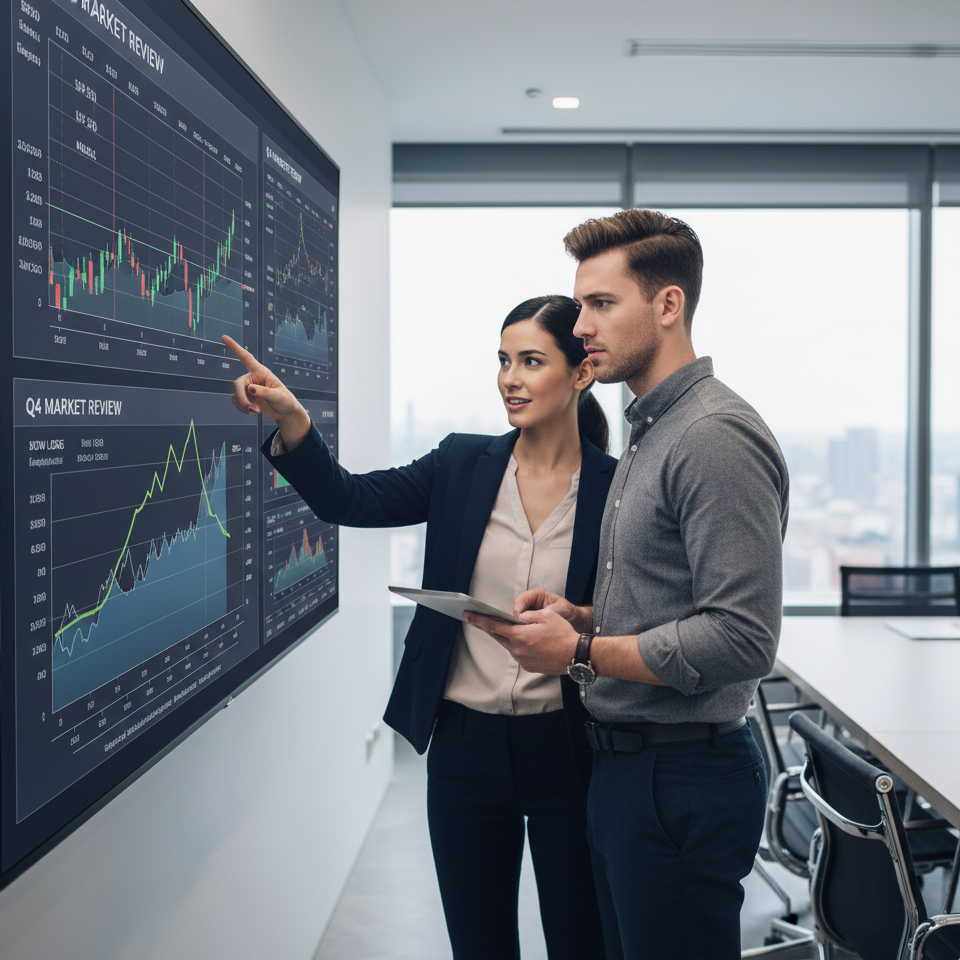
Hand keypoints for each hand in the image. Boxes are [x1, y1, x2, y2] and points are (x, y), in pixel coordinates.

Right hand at [223, 335, 310, 447]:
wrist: (285, 412)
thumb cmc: (285, 401)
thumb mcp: (278, 396)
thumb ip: (265, 392)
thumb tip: (250, 389)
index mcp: (261, 372)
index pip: (246, 357)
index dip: (235, 348)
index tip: (224, 337)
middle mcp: (252, 378)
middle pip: (237, 384)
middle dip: (242, 398)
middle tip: (252, 409)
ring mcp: (248, 388)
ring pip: (235, 394)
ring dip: (243, 405)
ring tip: (256, 411)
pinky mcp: (246, 398)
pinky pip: (236, 401)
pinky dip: (242, 409)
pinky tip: (253, 412)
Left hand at [463, 608, 578, 675]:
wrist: (576, 656)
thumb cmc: (563, 634)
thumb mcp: (546, 616)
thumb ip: (528, 616)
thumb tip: (517, 618)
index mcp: (520, 636)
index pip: (493, 626)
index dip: (478, 619)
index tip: (467, 615)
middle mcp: (518, 650)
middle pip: (498, 636)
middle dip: (488, 627)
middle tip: (476, 618)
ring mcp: (522, 660)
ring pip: (509, 645)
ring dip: (507, 636)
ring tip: (507, 627)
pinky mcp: (528, 666)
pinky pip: (518, 653)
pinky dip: (518, 645)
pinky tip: (526, 640)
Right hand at [514, 589, 592, 633]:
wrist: (577, 623)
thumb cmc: (570, 614)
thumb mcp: (561, 610)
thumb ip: (545, 613)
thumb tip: (528, 618)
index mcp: (536, 595)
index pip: (520, 601)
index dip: (518, 612)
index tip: (521, 622)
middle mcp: (530, 603)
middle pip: (516, 611)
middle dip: (518, 622)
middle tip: (523, 632)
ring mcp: (529, 614)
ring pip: (516, 621)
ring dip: (520, 629)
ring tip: (528, 637)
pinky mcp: (529, 623)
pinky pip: (521, 628)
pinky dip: (524, 634)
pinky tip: (530, 640)